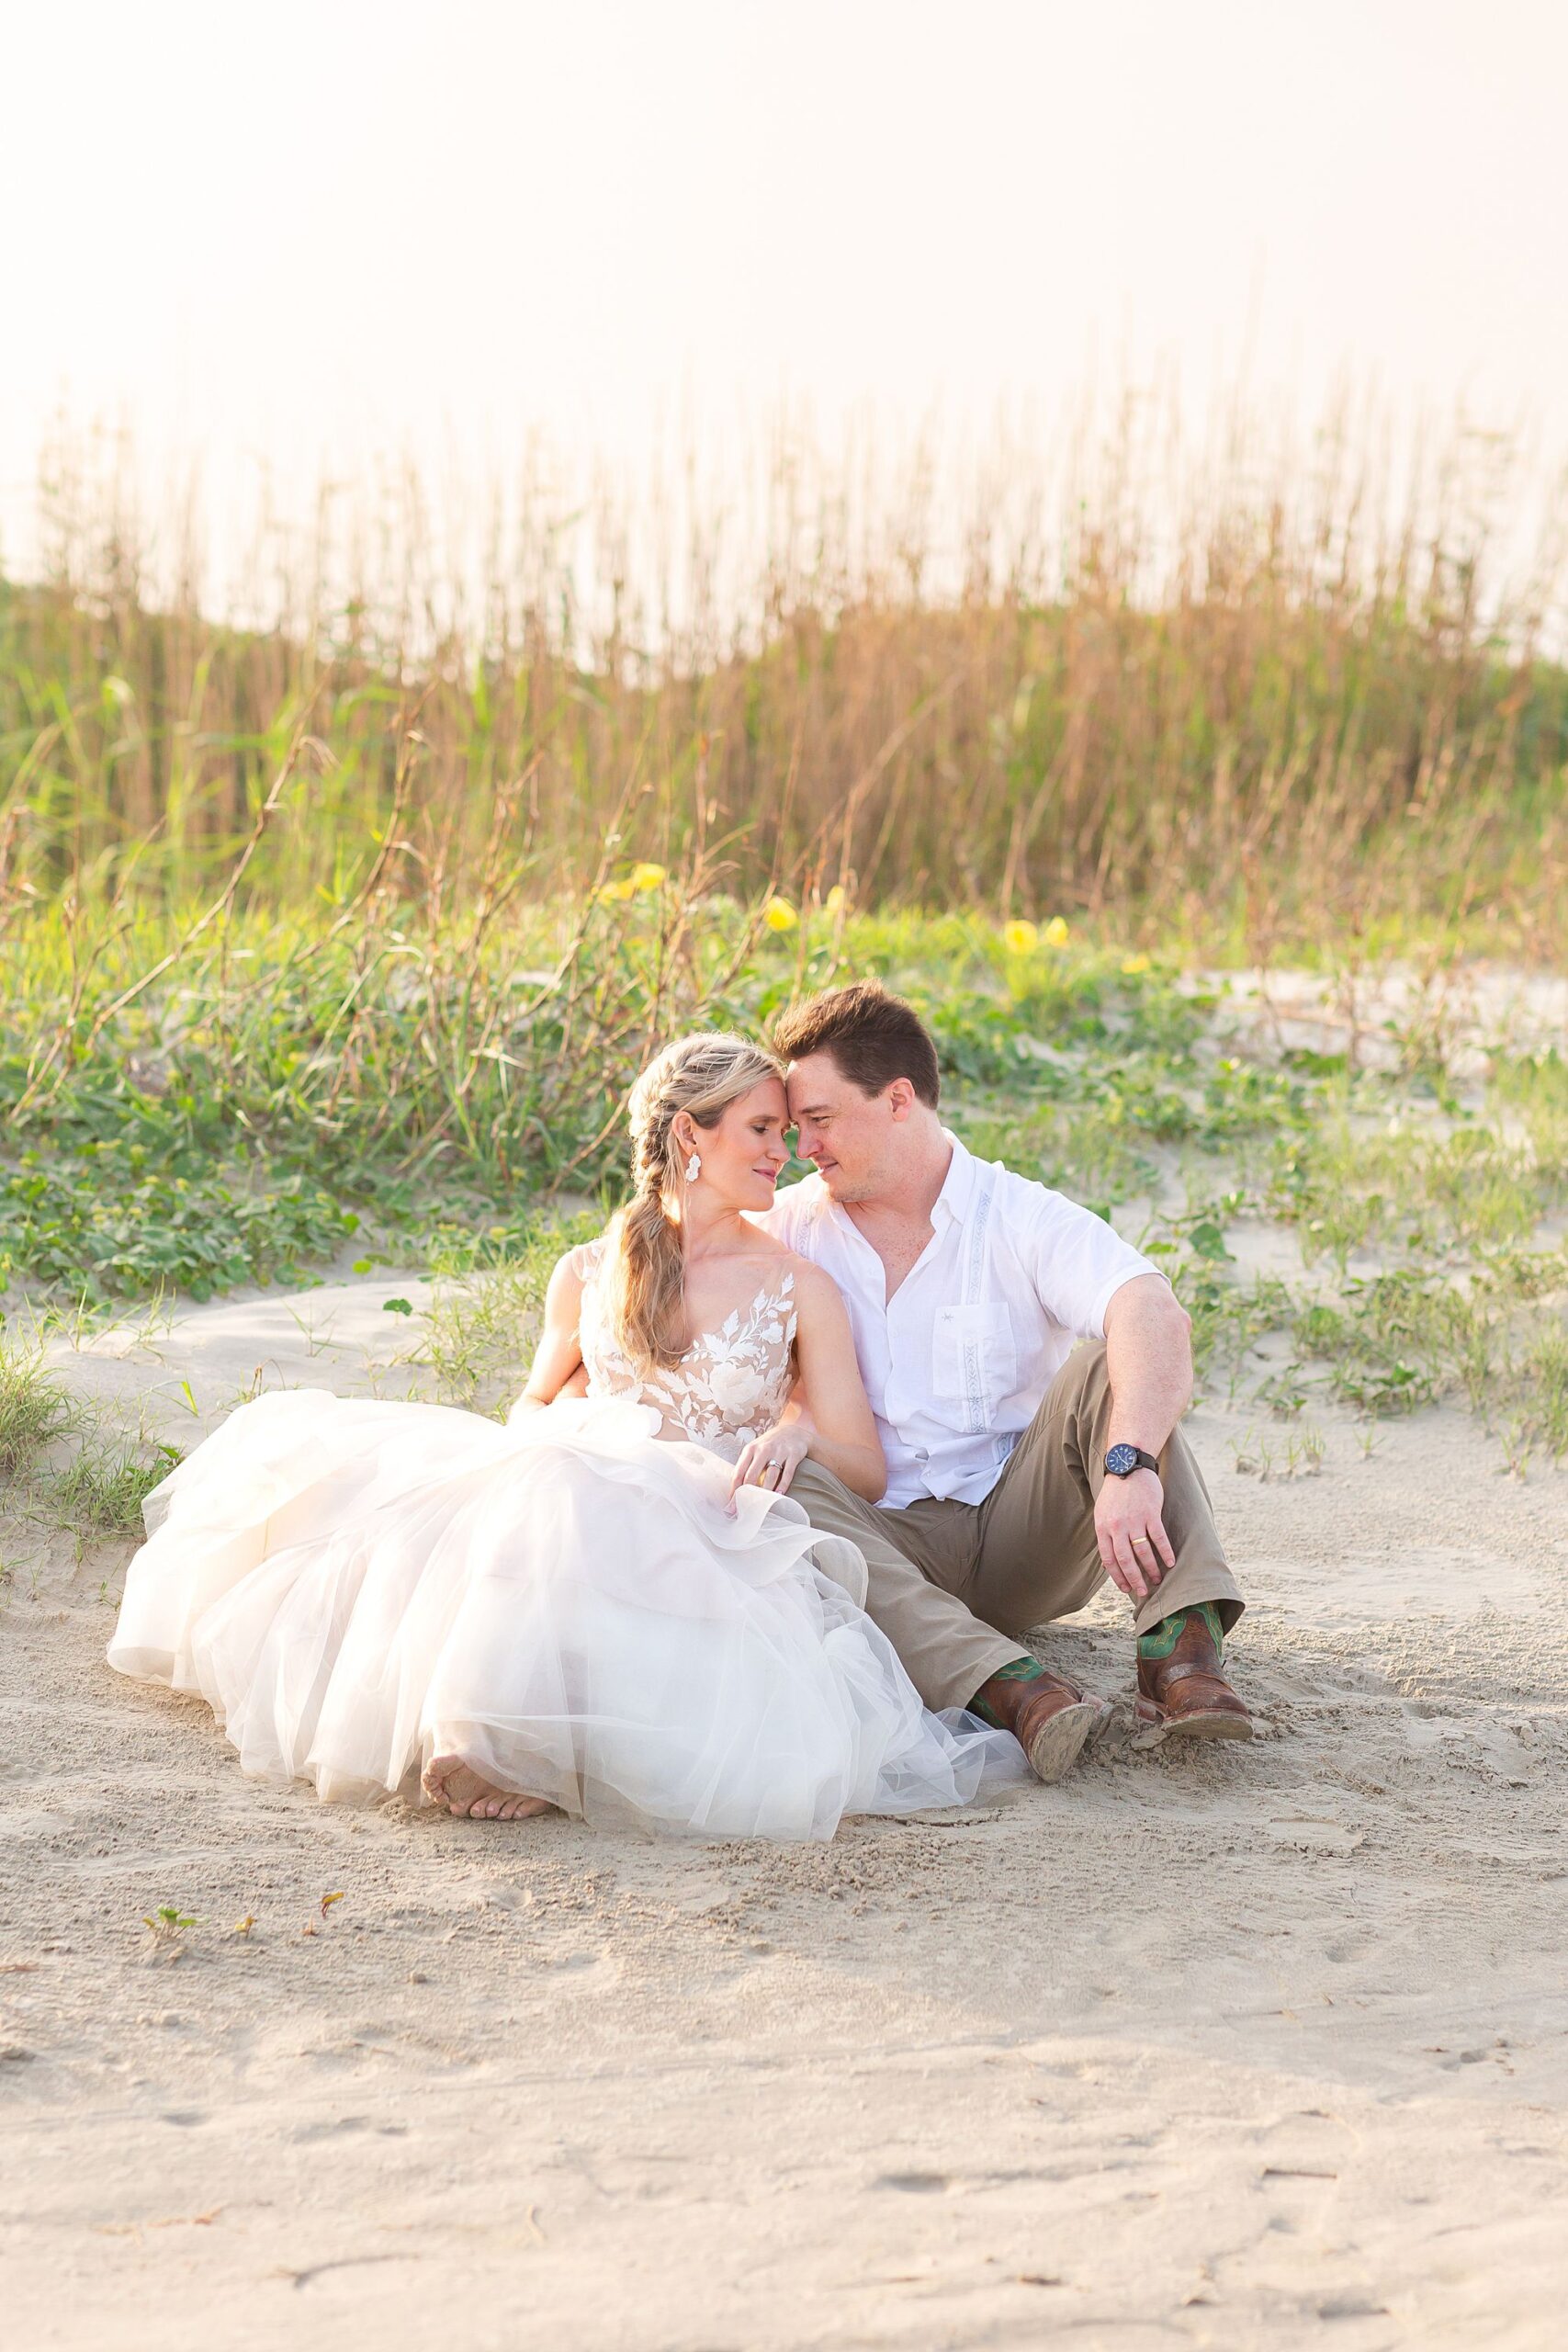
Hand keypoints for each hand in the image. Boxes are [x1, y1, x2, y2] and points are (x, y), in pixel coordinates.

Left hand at [728, 1422, 810, 1505]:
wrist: (794, 1431)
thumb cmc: (770, 1444)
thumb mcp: (755, 1449)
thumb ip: (746, 1465)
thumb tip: (735, 1489)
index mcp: (750, 1449)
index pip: (738, 1472)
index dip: (734, 1489)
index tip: (732, 1504)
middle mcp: (763, 1449)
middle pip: (752, 1474)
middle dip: (747, 1493)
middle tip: (744, 1508)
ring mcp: (779, 1451)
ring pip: (770, 1475)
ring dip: (765, 1491)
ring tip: (761, 1504)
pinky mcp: (793, 1455)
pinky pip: (787, 1473)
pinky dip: (783, 1485)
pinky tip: (779, 1494)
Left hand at [1094, 1466, 1173, 1602]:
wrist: (1127, 1466)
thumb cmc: (1115, 1493)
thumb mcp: (1103, 1513)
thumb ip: (1106, 1535)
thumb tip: (1110, 1561)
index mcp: (1103, 1528)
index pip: (1109, 1559)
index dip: (1117, 1576)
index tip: (1126, 1588)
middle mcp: (1117, 1526)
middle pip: (1125, 1559)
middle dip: (1135, 1578)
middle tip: (1143, 1591)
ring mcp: (1134, 1519)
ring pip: (1142, 1551)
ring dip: (1151, 1568)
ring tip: (1158, 1579)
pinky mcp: (1150, 1513)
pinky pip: (1158, 1537)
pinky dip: (1165, 1552)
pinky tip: (1170, 1562)